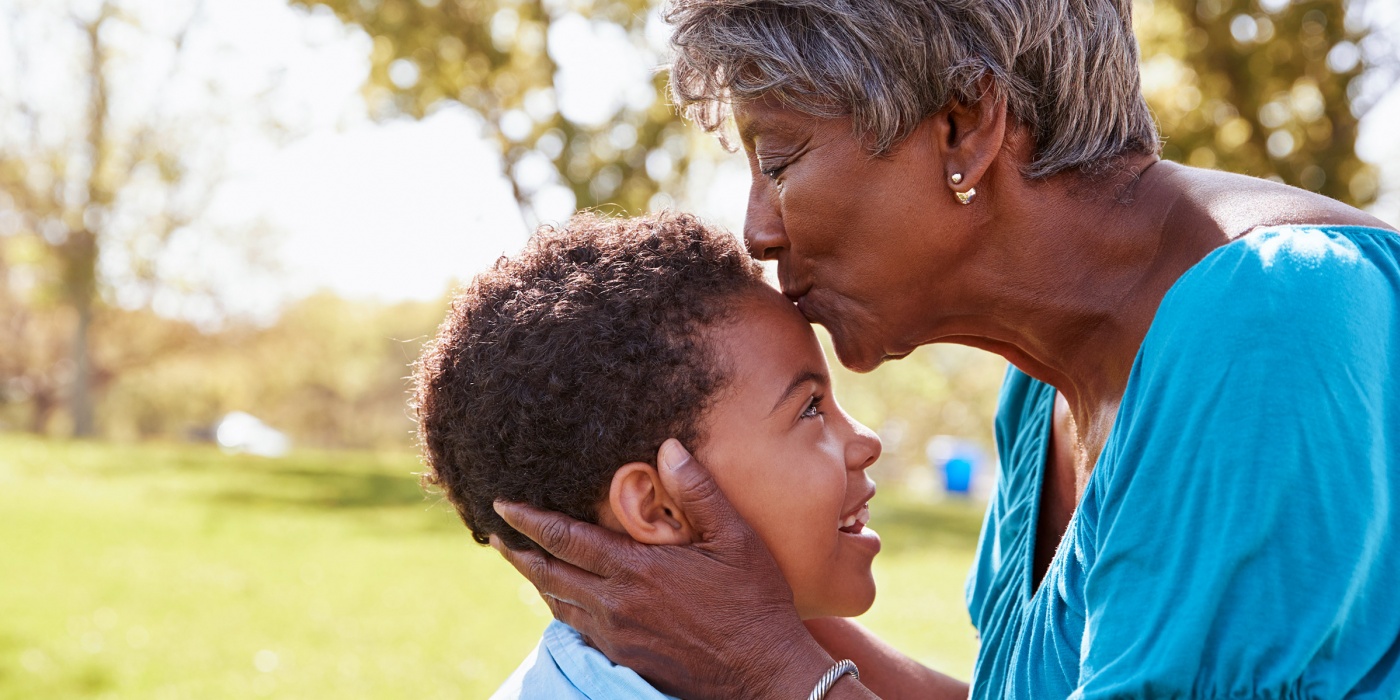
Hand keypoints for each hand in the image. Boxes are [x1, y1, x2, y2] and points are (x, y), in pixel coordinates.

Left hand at [492, 439, 844, 698]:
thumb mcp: (734, 537)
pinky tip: (564, 602)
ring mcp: (618, 636)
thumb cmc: (754, 600)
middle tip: (496, 537)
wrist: (762, 672)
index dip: (529, 520)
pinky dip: (562, 609)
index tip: (503, 505)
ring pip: (559, 605)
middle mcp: (616, 605)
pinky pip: (579, 629)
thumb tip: (667, 447)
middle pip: (547, 576)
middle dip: (518, 554)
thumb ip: (697, 491)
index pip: (565, 539)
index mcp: (636, 571)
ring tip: (524, 563)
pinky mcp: (625, 658)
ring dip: (536, 582)